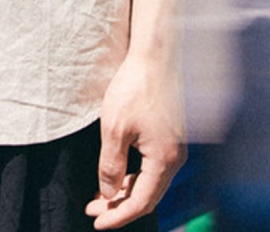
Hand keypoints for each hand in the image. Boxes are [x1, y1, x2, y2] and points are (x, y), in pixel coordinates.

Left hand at [84, 55, 185, 228]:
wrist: (156, 56)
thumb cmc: (136, 87)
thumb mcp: (114, 128)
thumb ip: (110, 165)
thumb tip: (108, 194)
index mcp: (165, 159)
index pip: (141, 202)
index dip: (118, 216)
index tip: (97, 222)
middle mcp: (175, 157)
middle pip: (147, 195)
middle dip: (119, 205)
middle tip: (94, 209)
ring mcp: (176, 146)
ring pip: (150, 181)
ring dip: (126, 190)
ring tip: (101, 193)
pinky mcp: (171, 135)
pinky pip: (153, 166)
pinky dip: (135, 174)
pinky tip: (118, 171)